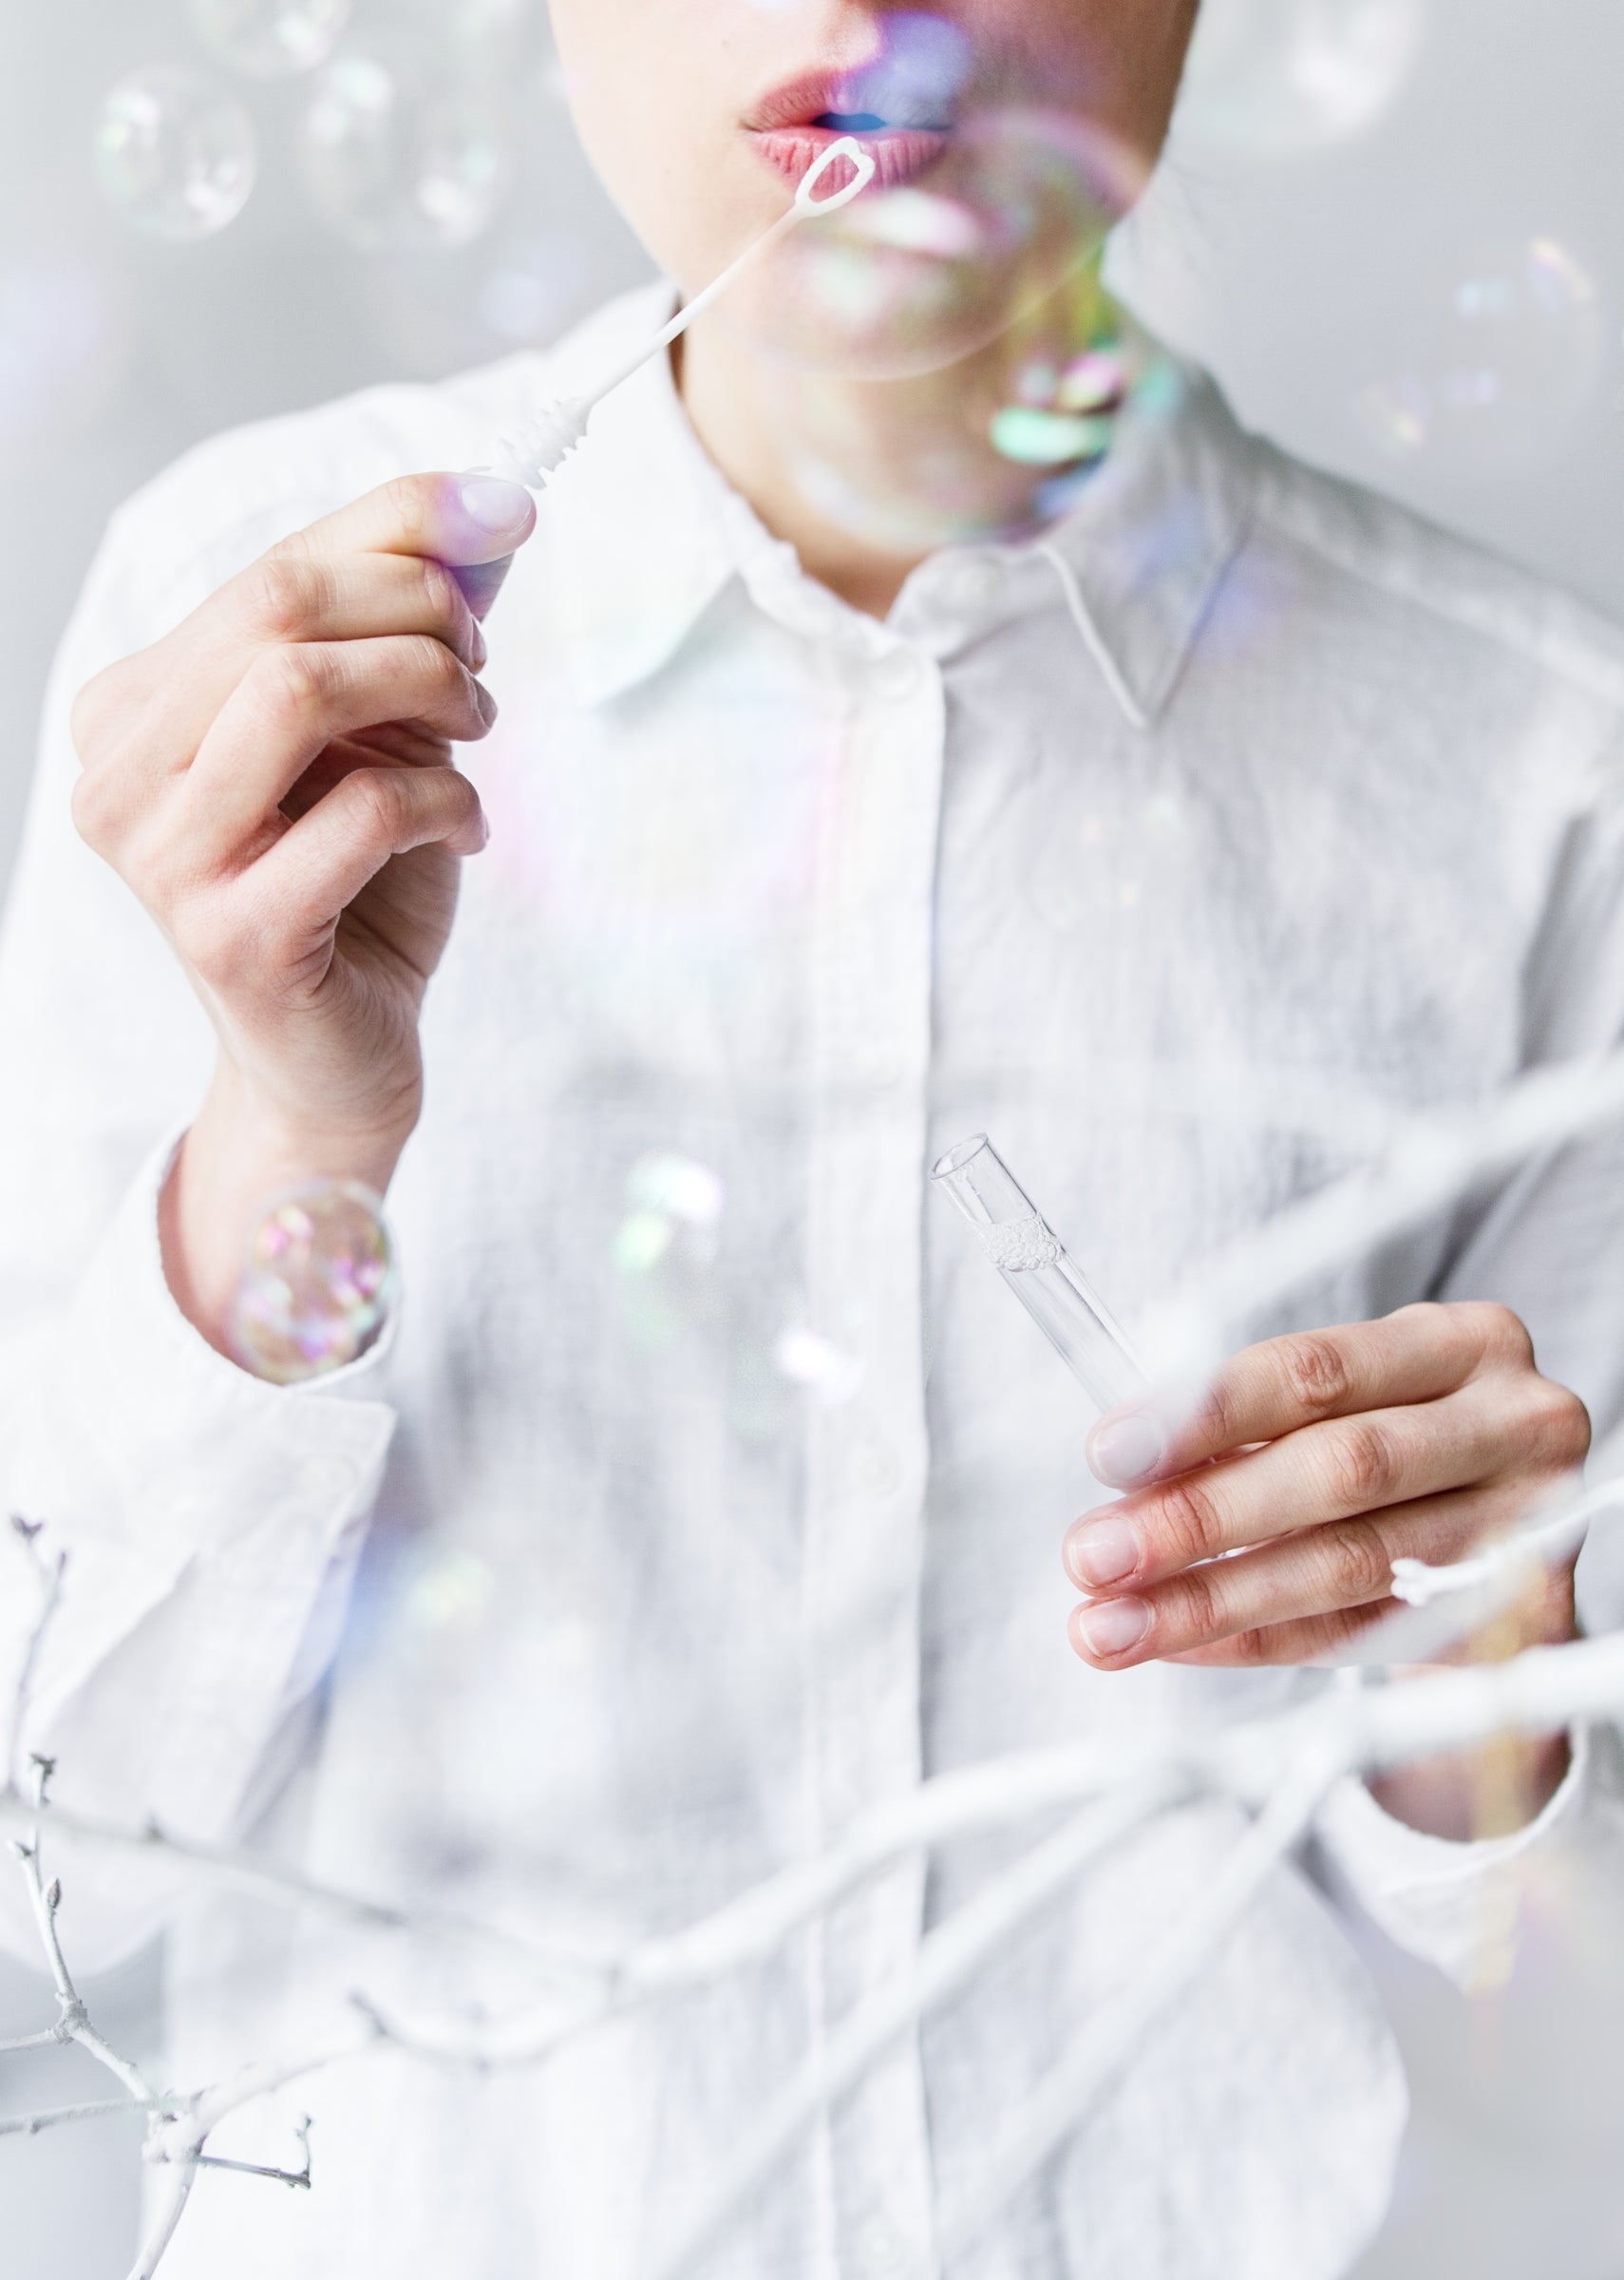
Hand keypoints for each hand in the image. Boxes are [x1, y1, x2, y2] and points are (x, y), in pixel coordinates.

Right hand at [69, 472, 537, 1350]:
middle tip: (483, 665)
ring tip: (475, 732)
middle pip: (277, 609)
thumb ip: (397, 633)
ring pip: (299, 690)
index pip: (268, 567)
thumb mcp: (373, 740)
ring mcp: (162, 860)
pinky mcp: (231, 935)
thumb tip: (484, 513)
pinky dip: (445, 798)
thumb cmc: (356, 891)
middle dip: (417, 611)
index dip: (399, 526)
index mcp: (133, 709)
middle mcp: (120, 775)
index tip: (502, 520)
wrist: (336, 1061)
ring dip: (427, 690)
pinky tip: (468, 827)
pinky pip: (363, 809)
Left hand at [1063, 1302, 1587, 1671]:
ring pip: (1352, 1564)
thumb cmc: (1392, 1454)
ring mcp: (1534, 1520)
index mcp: (1459, 1342)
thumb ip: (1248, 1427)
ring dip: (1214, 1599)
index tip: (1109, 1454)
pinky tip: (1189, 1644)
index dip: (1203, 1414)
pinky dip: (1265, 1641)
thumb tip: (1125, 1469)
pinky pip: (1369, 1633)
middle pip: (1339, 1469)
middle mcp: (1515, 1420)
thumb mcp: (1336, 1413)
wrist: (1506, 1549)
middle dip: (1199, 1518)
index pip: (1316, 1370)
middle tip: (1096, 1555)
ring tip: (1115, 1623)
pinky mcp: (1531, 1614)